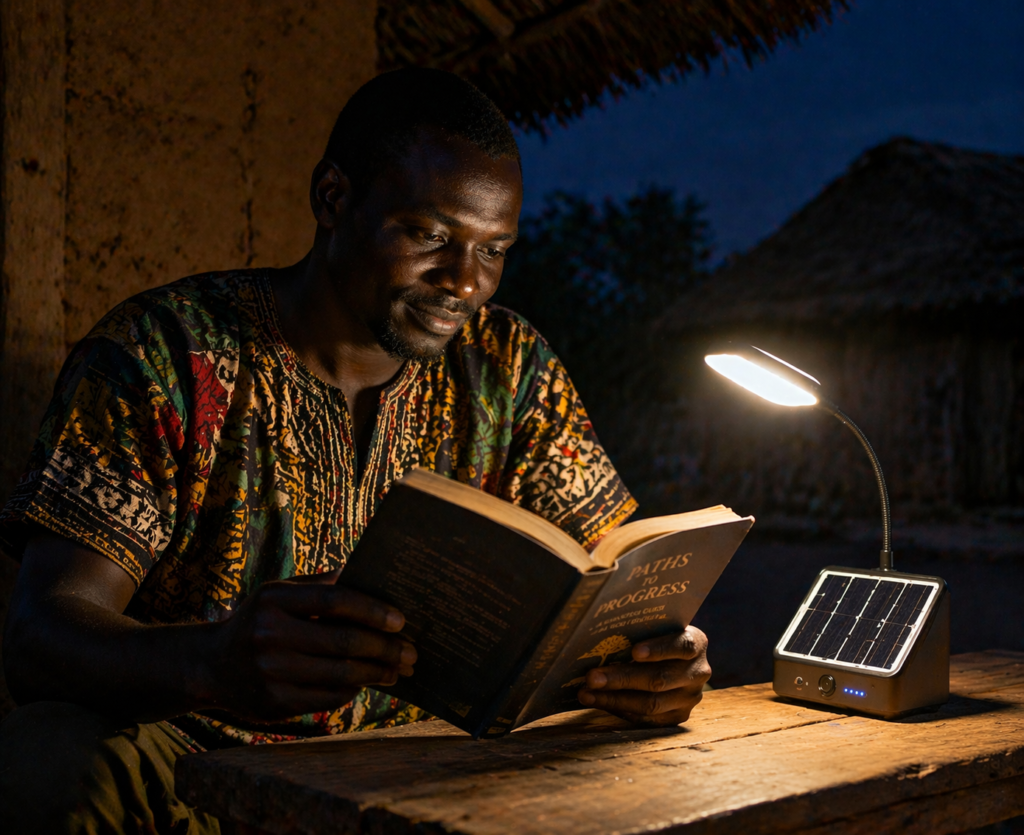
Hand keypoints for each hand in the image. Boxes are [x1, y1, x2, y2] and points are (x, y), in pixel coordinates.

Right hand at [206, 570, 415, 720]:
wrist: (211, 666)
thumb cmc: (260, 621)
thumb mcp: (279, 594)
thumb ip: (320, 584)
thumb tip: (371, 574)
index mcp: (273, 599)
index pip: (334, 601)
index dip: (372, 610)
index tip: (401, 621)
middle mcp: (268, 634)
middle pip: (344, 641)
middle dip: (385, 648)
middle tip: (412, 651)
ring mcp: (270, 672)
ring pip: (341, 673)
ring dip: (378, 672)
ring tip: (399, 669)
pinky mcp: (273, 703)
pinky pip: (328, 698)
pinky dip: (354, 689)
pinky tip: (368, 682)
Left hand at [577, 625, 710, 725]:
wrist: (674, 658)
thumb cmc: (655, 636)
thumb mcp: (656, 627)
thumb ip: (640, 629)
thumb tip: (600, 633)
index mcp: (696, 643)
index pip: (682, 646)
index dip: (659, 649)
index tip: (635, 651)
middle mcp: (698, 672)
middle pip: (660, 679)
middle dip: (622, 679)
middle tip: (592, 677)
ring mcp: (690, 698)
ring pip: (652, 703)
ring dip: (615, 699)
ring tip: (587, 692)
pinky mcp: (678, 716)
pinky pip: (648, 719)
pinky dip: (620, 710)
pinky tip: (598, 701)